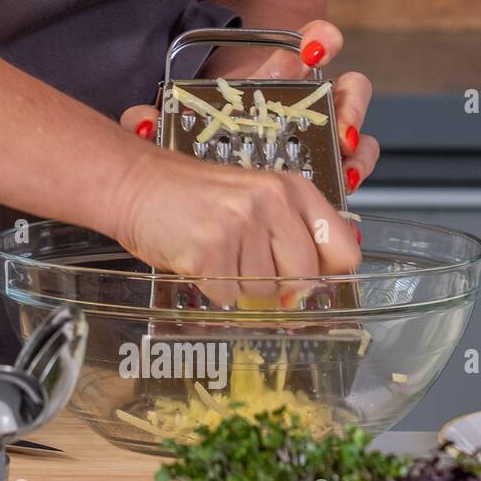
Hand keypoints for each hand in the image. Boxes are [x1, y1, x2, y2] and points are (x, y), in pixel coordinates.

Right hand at [112, 146, 359, 306]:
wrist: (136, 184)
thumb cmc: (195, 197)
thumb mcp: (257, 201)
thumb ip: (292, 236)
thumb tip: (316, 287)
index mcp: (294, 189)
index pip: (343, 250)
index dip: (326, 273)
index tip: (306, 277)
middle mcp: (273, 203)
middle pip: (305, 278)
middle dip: (277, 284)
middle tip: (245, 262)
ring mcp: (242, 226)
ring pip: (265, 291)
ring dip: (239, 284)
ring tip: (218, 253)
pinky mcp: (211, 251)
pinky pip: (229, 296)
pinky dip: (212, 288)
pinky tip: (199, 260)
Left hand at [120, 20, 380, 204]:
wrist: (203, 186)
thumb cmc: (196, 142)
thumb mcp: (174, 124)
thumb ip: (153, 116)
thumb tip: (140, 121)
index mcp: (280, 81)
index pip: (316, 44)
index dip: (323, 39)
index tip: (316, 48)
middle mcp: (309, 109)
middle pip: (352, 94)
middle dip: (352, 107)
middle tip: (339, 128)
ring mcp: (321, 145)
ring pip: (358, 140)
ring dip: (359, 153)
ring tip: (347, 170)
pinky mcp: (322, 182)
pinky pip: (349, 181)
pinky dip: (351, 191)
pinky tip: (343, 199)